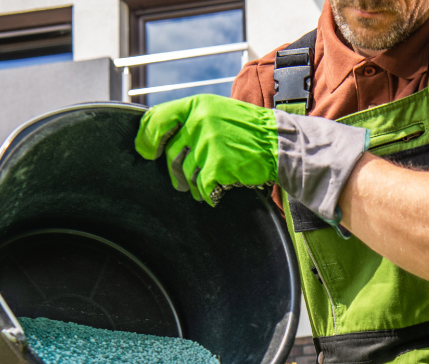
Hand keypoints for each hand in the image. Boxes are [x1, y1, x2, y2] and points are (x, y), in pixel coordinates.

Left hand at [134, 94, 368, 223]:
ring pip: (186, 174)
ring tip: (209, 184)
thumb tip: (158, 138)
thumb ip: (191, 120)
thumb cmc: (250, 132)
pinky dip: (210, 194)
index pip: (157, 119)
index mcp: (198, 105)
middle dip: (175, 171)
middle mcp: (200, 121)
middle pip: (170, 153)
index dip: (146, 137)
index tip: (146, 151)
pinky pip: (203, 187)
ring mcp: (209, 144)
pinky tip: (221, 190)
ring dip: (195, 185)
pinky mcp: (218, 166)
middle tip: (181, 181)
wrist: (282, 145)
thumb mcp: (219, 112)